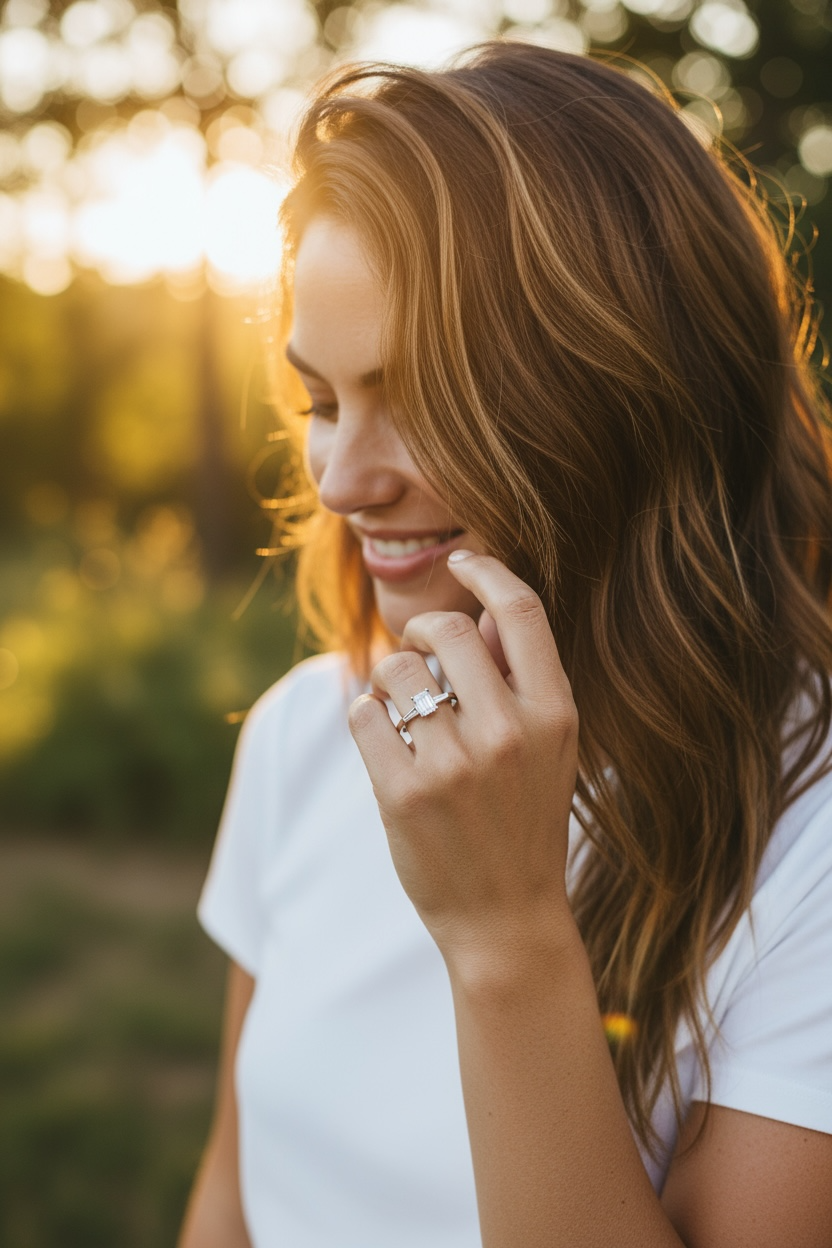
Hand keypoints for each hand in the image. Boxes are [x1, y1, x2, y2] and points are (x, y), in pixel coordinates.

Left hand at [348, 553, 578, 975]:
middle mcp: (509, 731)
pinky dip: (367, 719)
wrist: (506, 918)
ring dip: (390, 681)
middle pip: (445, 627)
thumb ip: (521, 677)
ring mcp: (455, 763)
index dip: (488, 570)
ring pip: (396, 668)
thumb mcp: (549, 749)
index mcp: (555, 713)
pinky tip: (386, 743)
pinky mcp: (404, 792)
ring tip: (404, 714)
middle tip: (417, 653)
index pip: (522, 610)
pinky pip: (363, 713)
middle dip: (421, 630)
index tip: (463, 559)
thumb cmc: (525, 823)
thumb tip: (483, 609)